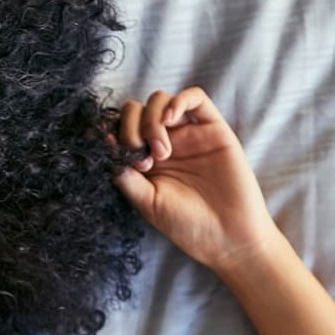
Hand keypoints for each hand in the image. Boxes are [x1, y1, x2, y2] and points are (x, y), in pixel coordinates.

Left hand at [111, 86, 284, 273]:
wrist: (228, 237)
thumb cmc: (186, 225)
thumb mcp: (146, 202)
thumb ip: (125, 175)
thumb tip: (106, 144)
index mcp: (143, 160)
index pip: (119, 129)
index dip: (109, 130)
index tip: (106, 146)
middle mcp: (163, 143)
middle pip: (136, 111)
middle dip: (131, 128)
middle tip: (143, 161)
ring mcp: (188, 134)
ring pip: (160, 100)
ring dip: (152, 119)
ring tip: (161, 153)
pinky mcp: (213, 129)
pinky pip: (195, 97)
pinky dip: (178, 100)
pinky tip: (171, 119)